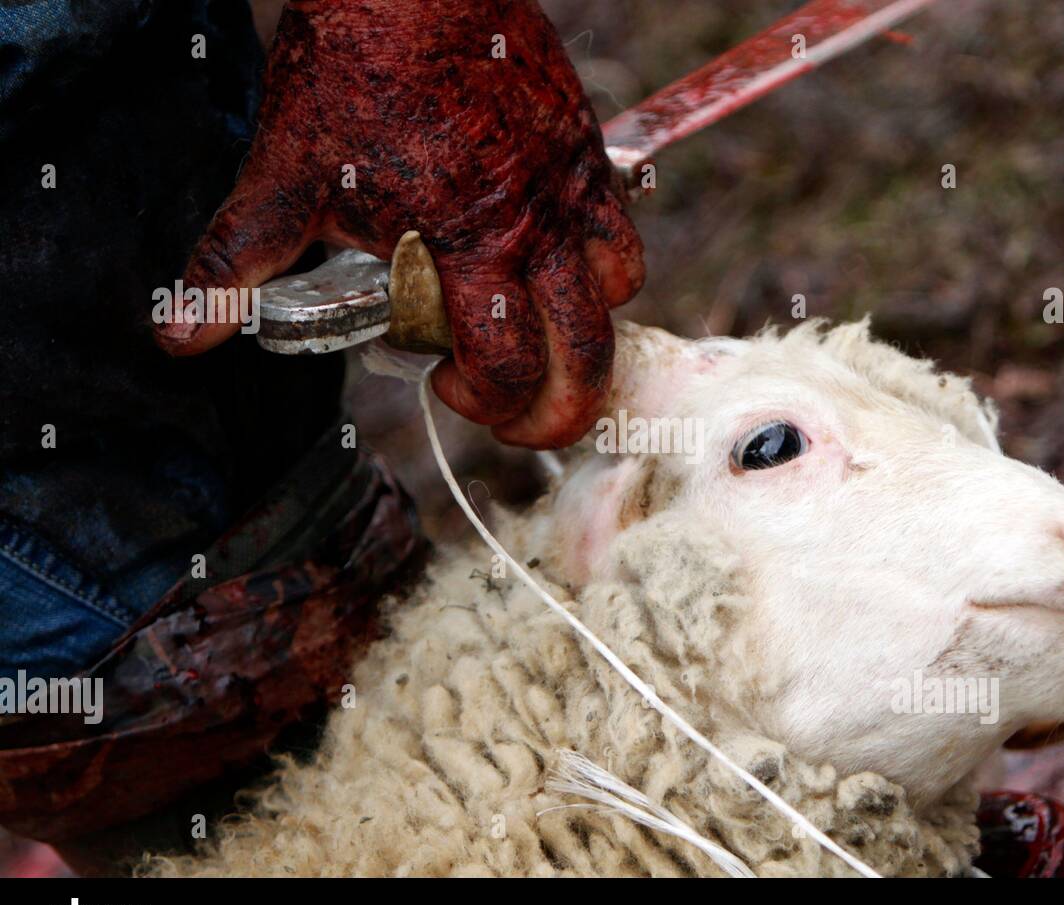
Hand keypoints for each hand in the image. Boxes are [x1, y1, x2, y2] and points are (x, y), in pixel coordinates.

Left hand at [157, 0, 643, 447]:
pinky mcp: (587, 156)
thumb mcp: (285, 176)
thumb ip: (237, 263)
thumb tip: (182, 334)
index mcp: (467, 249)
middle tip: (526, 416)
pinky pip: (623, 235)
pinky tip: (557, 266)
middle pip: (584, 358)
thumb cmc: (352, 70)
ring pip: (615, 299)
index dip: (484, 404)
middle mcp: (535, 231)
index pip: (506, 370)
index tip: (448, 389)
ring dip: (583, 337)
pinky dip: (603, 269)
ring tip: (541, 338)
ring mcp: (570, 193)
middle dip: (561, 411)